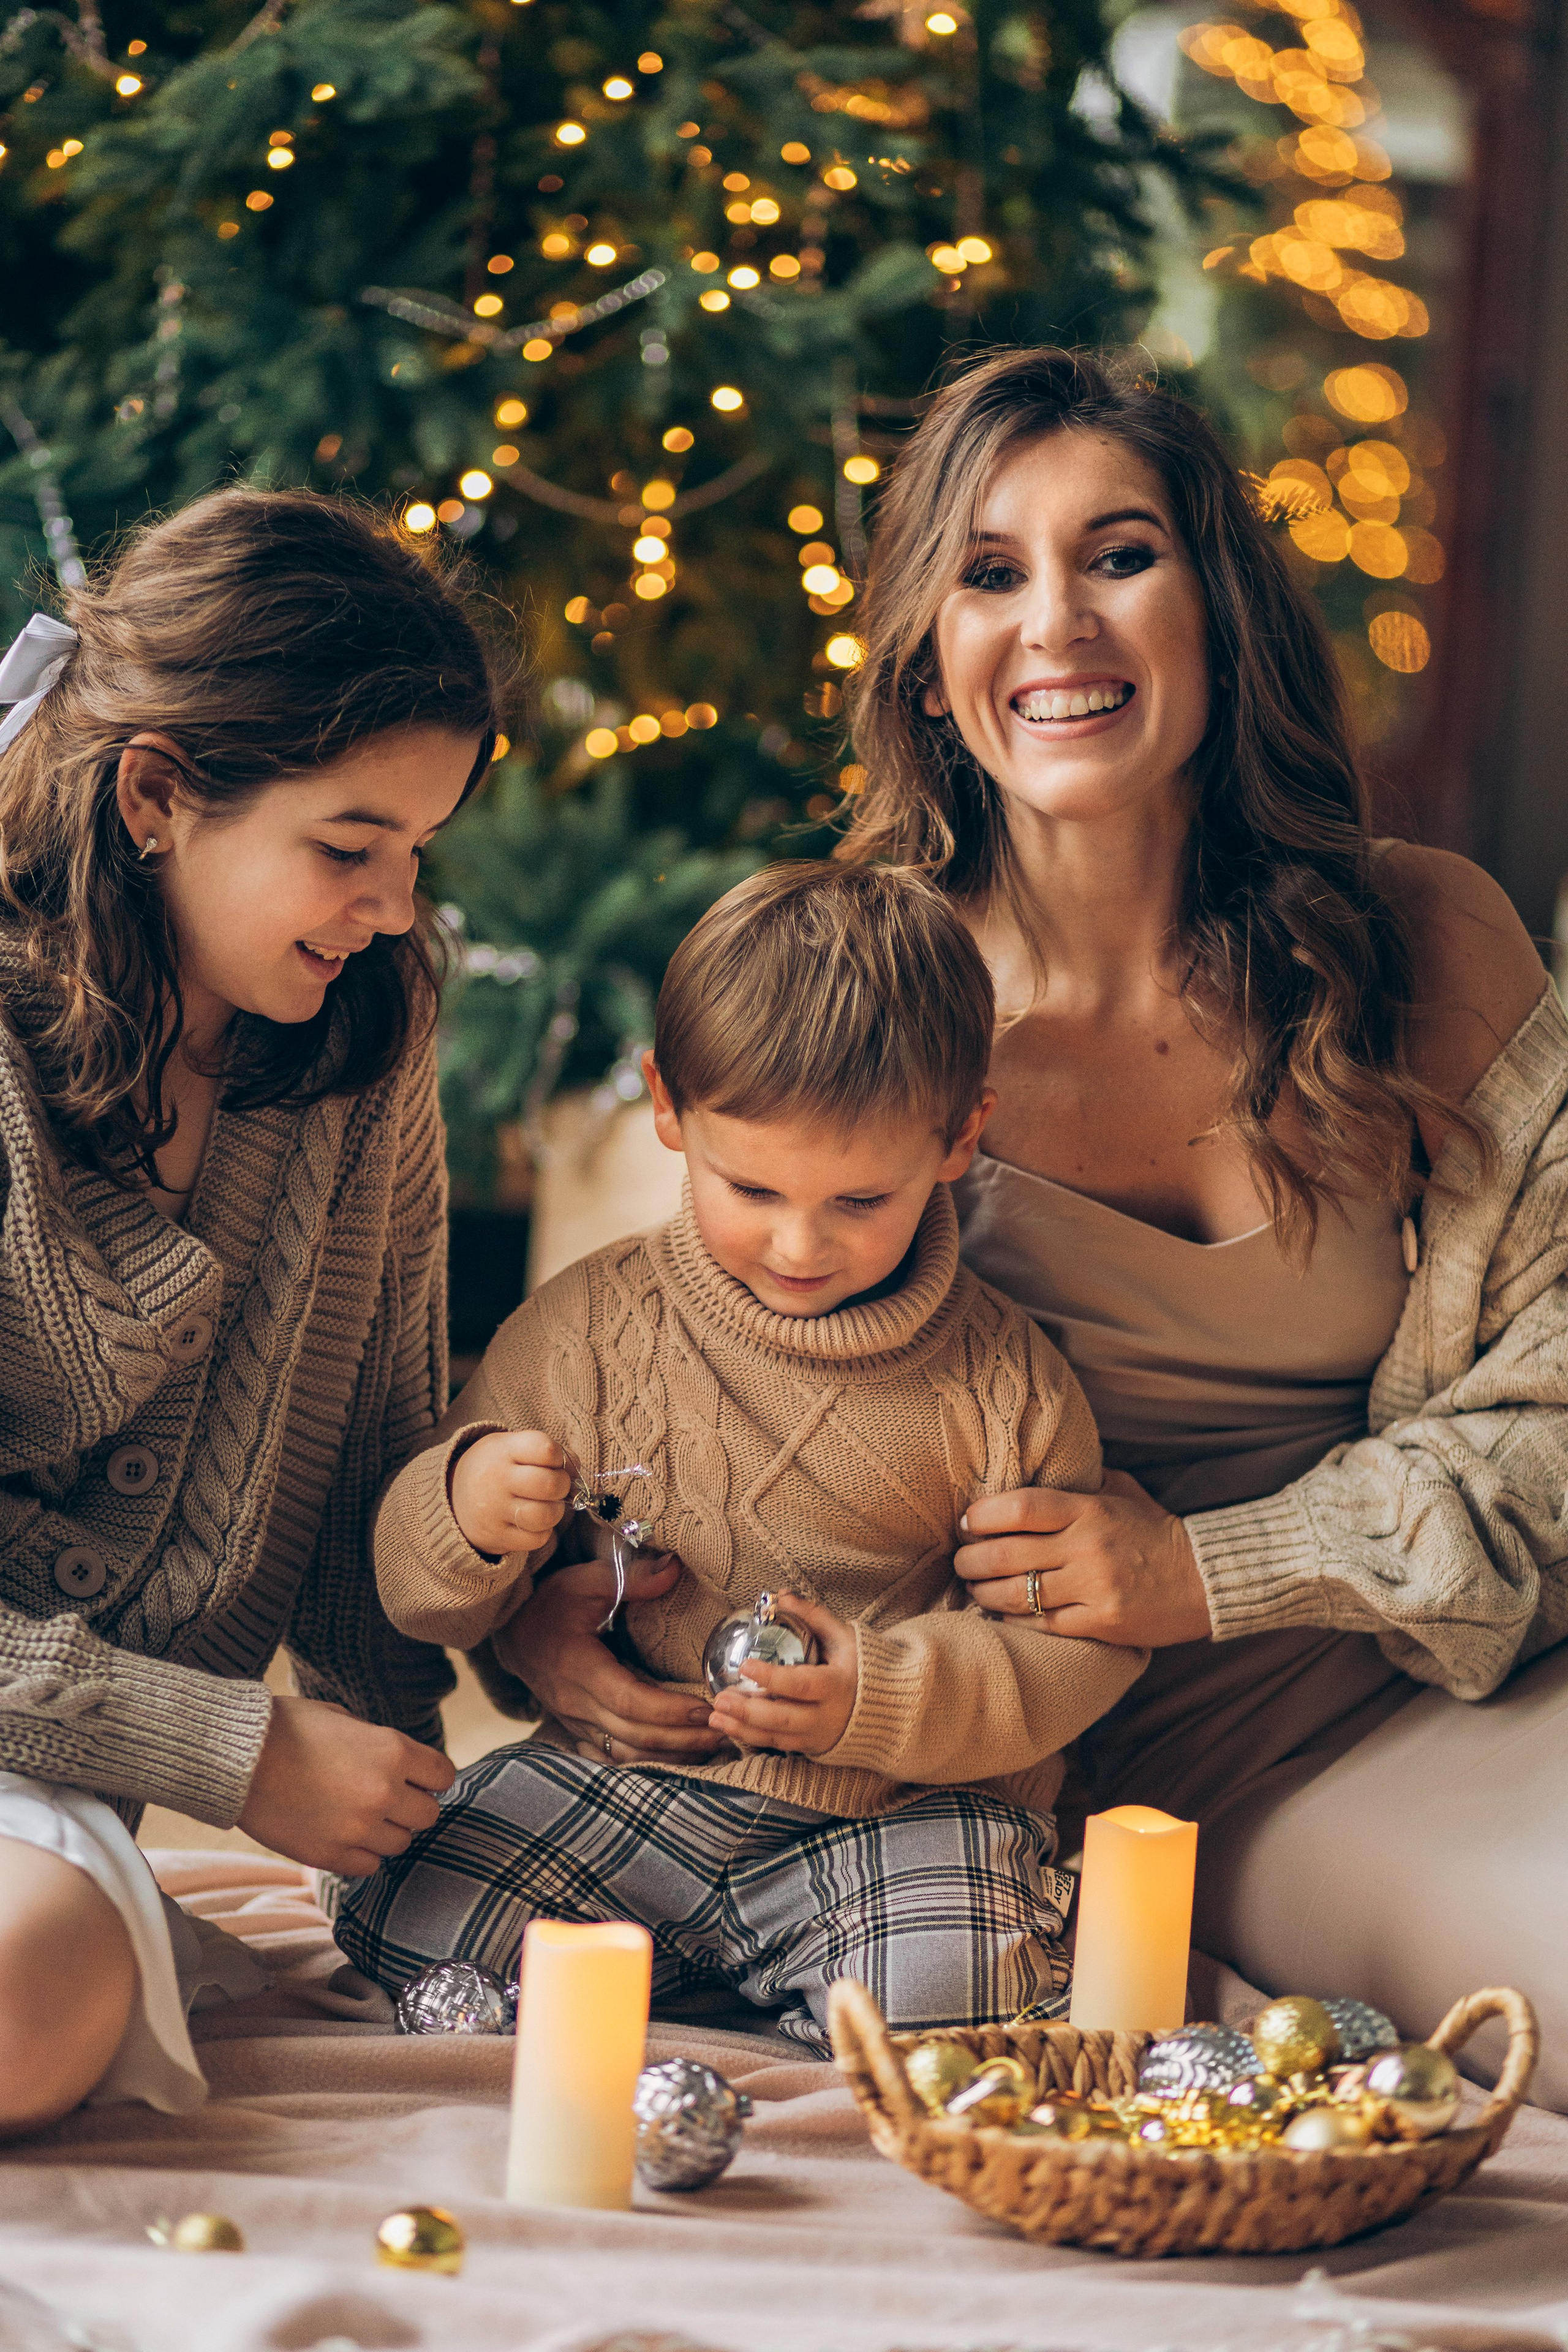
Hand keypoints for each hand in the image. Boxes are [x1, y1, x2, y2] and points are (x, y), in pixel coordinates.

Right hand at [237, 1695, 455, 1876]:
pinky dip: (361, 1853)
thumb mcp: (343, 1718)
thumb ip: (377, 1743)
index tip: (415, 1777)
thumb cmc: (287, 1728)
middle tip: (387, 1799)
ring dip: (386, 1832)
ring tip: (359, 1816)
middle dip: (411, 1806)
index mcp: (393, 1751)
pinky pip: (369, 1866)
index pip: (443, 1776)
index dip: (429, 1776)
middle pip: (428, 1815)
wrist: (236, 1757)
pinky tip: (343, 1834)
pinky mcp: (330, 1855)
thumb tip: (398, 1763)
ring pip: (400, 1844)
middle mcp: (384, 1792)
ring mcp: (358, 1828)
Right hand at [451, 1430, 572, 1557]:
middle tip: (555, 1486)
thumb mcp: (513, 1447)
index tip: (553, 1461)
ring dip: (556, 1511)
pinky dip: (542, 1532)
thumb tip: (575, 1469)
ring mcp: (494, 1510)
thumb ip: (547, 1451)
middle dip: (563, 1485)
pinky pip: (536, 1539)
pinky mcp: (496, 1536)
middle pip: (549, 1485)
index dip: (559, 1456)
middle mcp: (497, 1479)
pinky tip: (533, 1522)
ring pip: (545, 1515)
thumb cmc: (496, 1468)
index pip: (545, 1449)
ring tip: (547, 1505)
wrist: (451, 1497)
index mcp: (503, 1450)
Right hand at [491, 1554, 725, 1765]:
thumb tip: (673, 1567)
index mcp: (580, 1668)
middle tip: (727, 1730)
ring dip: (672, 1756)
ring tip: (714, 1747)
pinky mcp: (580, 1731)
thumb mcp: (587, 1580)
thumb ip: (632, 1577)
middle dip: (684, 1738)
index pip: (629, 1699)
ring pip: (628, 1755)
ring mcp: (577, 1723)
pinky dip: (649, 1763)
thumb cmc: (551, 1603)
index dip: (669, 1709)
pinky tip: (680, 1758)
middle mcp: (577, 1704)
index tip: (706, 1707)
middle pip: (636, 1735)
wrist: (510, 1632)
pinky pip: (615, 1758)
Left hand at [707, 1595, 856, 1755]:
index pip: (800, 1684)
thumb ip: (812, 1616)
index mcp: (836, 1685)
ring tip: (714, 1717)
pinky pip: (779, 1747)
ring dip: (742, 1729)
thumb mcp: (844, 1637)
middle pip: (783, 1718)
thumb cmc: (864, 1667)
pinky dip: (753, 1739)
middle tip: (719, 1699)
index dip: (771, 1677)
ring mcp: (819, 1736)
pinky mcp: (812, 1748)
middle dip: (748, 1711)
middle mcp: (827, 1716)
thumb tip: (780, 1595)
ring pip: (776, 1738)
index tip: (745, 1664)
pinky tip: (730, 1728)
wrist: (890, 1708)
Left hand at [952, 1471, 1212, 1648]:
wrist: (1207, 1578)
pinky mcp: (1100, 1623)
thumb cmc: (1157, 1531)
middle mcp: (1087, 1548)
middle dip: (970, 1560)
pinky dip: (1016, 1621)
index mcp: (1089, 1510)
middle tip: (960, 1561)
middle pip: (1006, 1554)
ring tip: (973, 1588)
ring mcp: (1093, 1588)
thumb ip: (1081, 1482)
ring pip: (1016, 1594)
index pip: (1019, 1508)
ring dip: (984, 1593)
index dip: (981, 1515)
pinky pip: (1042, 1624)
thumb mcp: (1122, 1493)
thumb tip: (1036, 1469)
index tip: (966, 1522)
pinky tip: (1003, 1616)